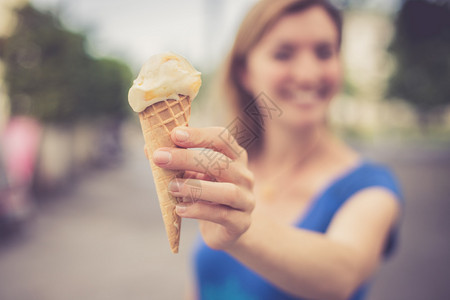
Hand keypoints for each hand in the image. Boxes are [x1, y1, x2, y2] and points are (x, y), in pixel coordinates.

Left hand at [152, 126, 254, 249]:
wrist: (224, 229)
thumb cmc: (206, 196)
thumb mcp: (192, 175)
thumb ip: (175, 162)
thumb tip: (149, 148)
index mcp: (235, 157)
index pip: (222, 138)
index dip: (199, 135)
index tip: (174, 134)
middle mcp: (245, 176)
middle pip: (221, 162)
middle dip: (188, 158)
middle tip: (160, 158)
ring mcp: (246, 200)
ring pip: (227, 191)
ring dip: (195, 187)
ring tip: (170, 187)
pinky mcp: (241, 223)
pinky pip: (221, 215)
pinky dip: (198, 211)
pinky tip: (179, 209)